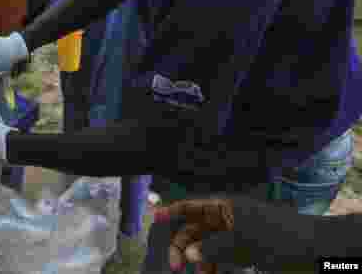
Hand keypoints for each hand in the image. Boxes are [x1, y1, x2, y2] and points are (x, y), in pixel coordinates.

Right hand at [155, 196, 287, 273]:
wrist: (318, 251)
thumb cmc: (281, 239)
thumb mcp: (244, 243)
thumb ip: (213, 247)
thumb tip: (190, 254)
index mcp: (226, 208)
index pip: (193, 206)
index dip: (173, 211)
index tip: (154, 218)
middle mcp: (229, 220)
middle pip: (196, 229)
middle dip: (183, 245)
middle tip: (176, 266)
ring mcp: (238, 238)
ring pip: (207, 246)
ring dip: (198, 260)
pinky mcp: (247, 254)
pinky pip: (221, 258)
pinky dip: (213, 266)